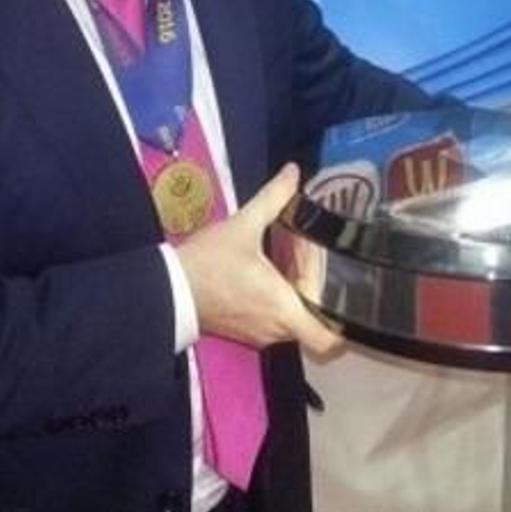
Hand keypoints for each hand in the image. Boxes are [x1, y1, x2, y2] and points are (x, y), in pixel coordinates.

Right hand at [176, 163, 343, 357]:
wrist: (167, 289)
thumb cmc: (207, 264)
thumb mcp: (242, 225)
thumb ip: (273, 198)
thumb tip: (293, 172)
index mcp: (284, 309)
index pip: (328, 339)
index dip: (343, 320)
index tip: (342, 286)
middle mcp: (277, 328)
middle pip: (313, 308)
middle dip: (311, 269)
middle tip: (301, 237)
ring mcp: (260, 332)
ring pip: (294, 309)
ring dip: (295, 277)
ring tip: (286, 240)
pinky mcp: (246, 328)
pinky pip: (275, 311)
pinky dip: (279, 288)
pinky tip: (269, 259)